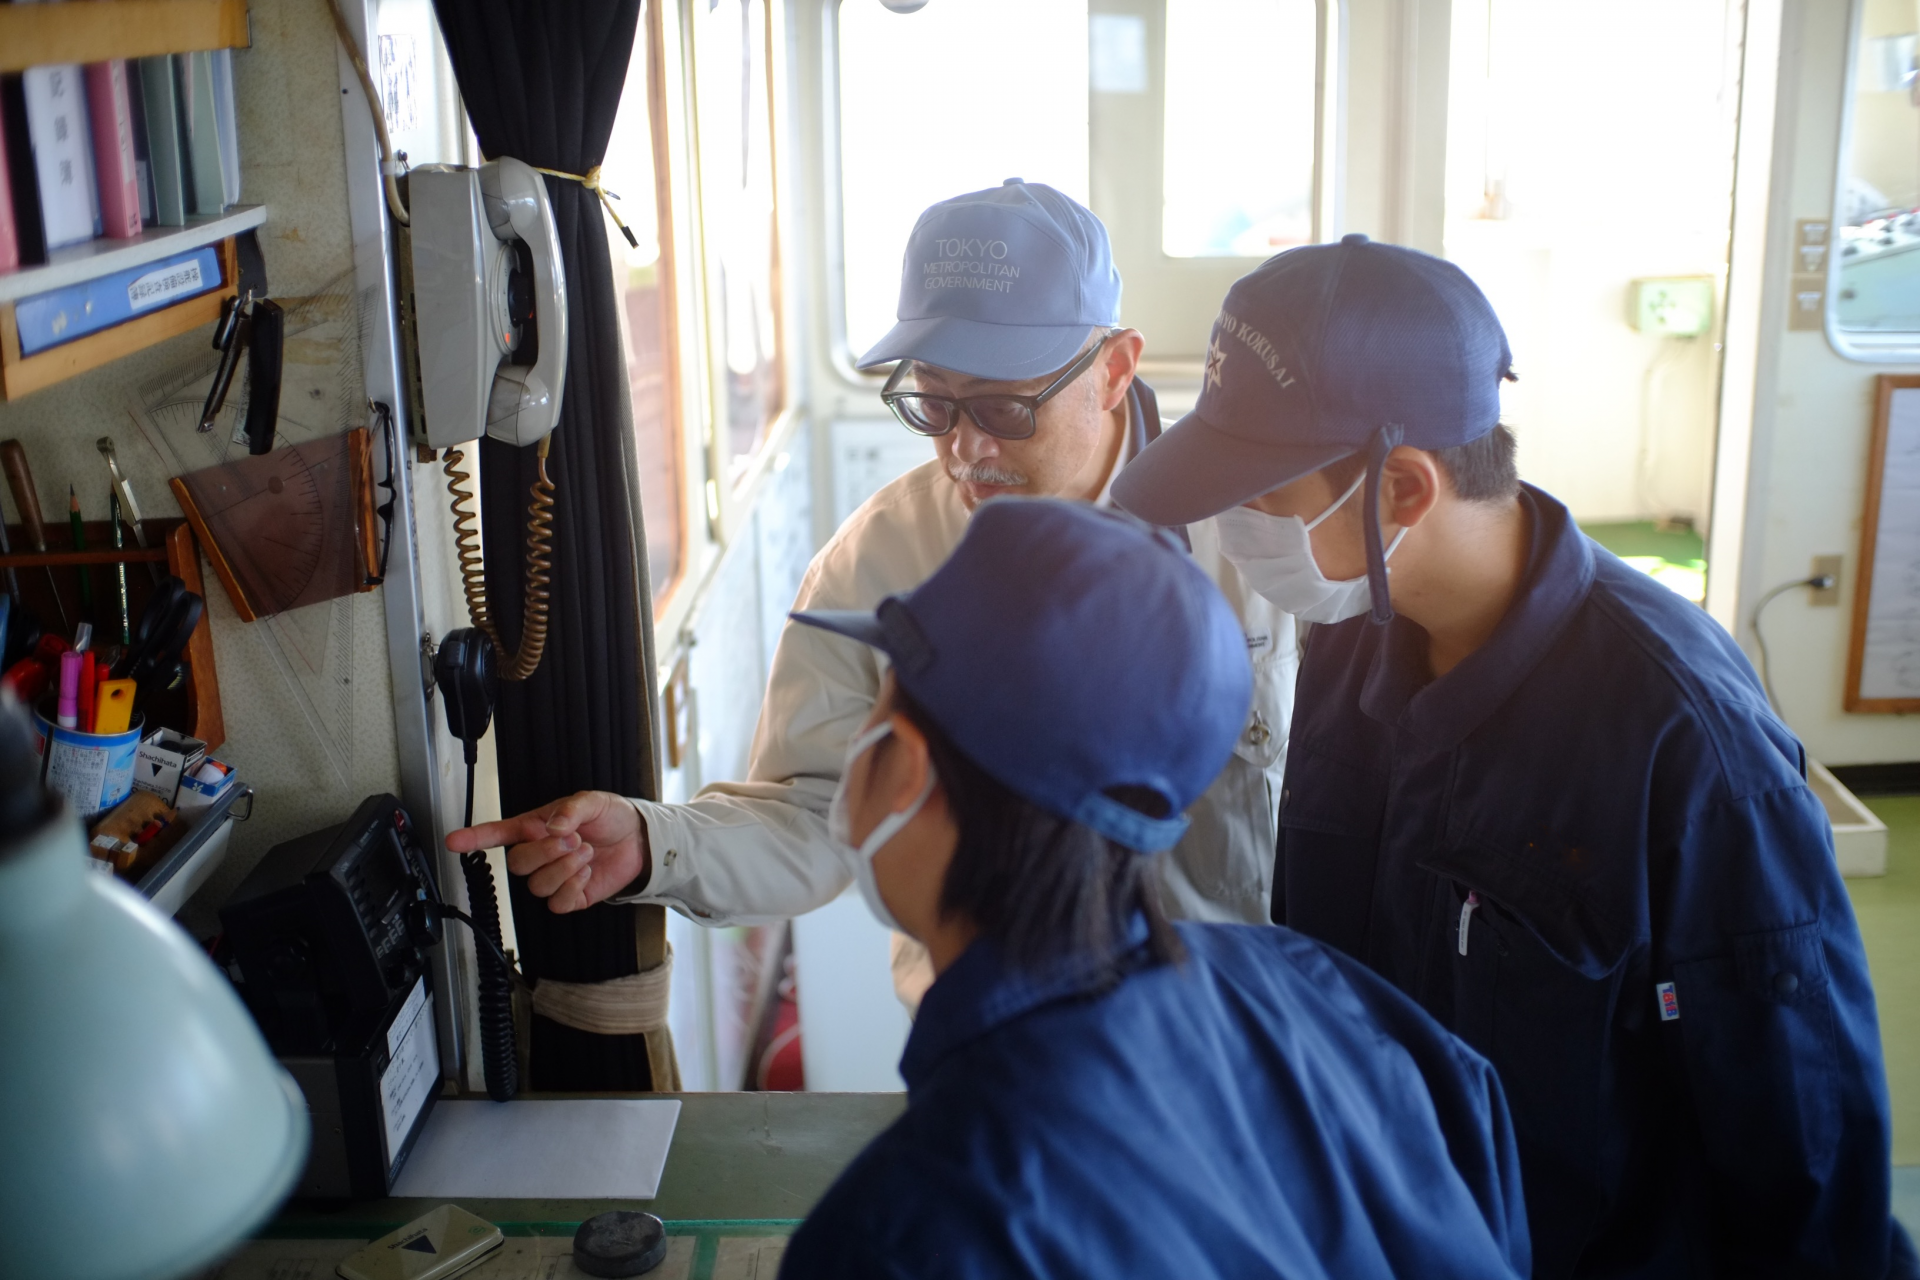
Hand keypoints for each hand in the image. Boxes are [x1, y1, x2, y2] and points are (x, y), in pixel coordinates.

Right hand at [447, 790, 649, 913]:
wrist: (638, 840)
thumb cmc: (610, 817)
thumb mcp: (593, 801)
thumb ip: (571, 809)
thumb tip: (551, 825)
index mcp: (534, 827)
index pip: (497, 834)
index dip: (474, 838)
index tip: (453, 841)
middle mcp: (539, 854)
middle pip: (517, 864)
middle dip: (544, 851)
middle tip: (572, 838)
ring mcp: (553, 877)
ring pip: (536, 886)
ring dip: (562, 867)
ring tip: (585, 851)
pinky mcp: (570, 897)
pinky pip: (556, 903)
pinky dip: (572, 886)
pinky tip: (586, 871)